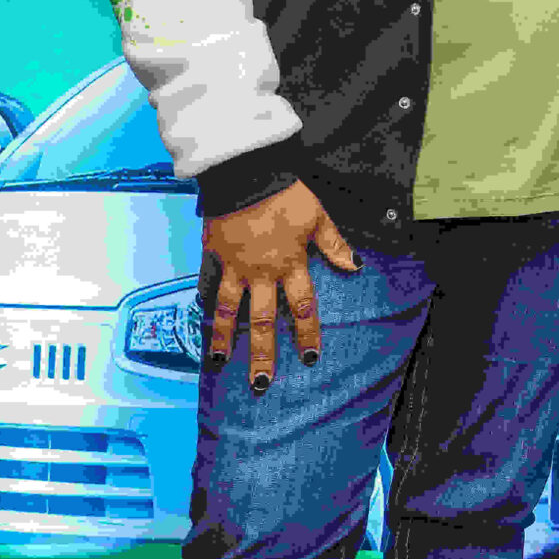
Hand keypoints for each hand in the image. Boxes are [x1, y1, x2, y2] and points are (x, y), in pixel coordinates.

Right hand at [202, 180, 360, 392]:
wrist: (245, 174)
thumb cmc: (286, 194)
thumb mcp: (318, 217)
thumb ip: (334, 245)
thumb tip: (357, 266)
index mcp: (290, 265)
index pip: (302, 307)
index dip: (307, 333)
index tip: (309, 358)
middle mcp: (261, 274)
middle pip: (264, 320)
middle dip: (264, 354)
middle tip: (262, 384)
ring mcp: (234, 268)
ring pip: (229, 310)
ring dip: (225, 337)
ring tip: (219, 361)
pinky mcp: (213, 256)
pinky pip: (208, 285)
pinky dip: (204, 303)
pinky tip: (201, 320)